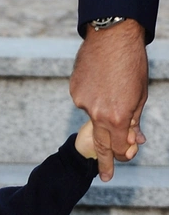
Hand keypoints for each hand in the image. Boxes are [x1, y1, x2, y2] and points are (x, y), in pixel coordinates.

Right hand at [70, 19, 147, 180]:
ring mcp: (82, 101)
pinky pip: (85, 100)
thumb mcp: (140, 95)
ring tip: (113, 85)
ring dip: (103, 109)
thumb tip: (134, 140)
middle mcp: (96, 113)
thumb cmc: (131, 64)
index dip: (120, 155)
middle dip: (105, 161)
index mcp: (117, 116)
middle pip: (100, 143)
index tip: (120, 163)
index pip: (116, 146)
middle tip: (106, 177)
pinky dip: (93, 96)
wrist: (112, 37)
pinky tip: (101, 79)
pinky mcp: (74, 90)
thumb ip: (134, 121)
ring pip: (93, 114)